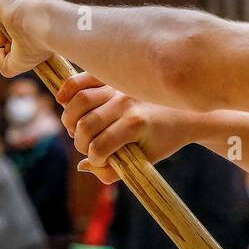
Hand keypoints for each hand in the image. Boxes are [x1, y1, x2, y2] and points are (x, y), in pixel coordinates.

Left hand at [0, 0, 56, 76]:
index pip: (21, 23)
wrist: (37, 20)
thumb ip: (4, 64)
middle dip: (0, 26)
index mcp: (39, 18)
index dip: (7, 34)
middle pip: (13, 11)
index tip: (3, 42)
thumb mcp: (19, 62)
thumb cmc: (34, 42)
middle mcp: (35, 1)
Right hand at [55, 73, 192, 183]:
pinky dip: (68, 89)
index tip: (100, 161)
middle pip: (85, 125)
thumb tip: (82, 166)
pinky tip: (63, 101)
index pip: (99, 147)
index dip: (94, 159)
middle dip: (80, 143)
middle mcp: (125, 102)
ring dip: (71, 120)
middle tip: (87, 147)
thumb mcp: (145, 160)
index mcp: (136, 124)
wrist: (185, 111)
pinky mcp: (112, 78)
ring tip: (78, 129)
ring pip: (79, 101)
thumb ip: (114, 170)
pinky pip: (82, 79)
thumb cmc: (164, 139)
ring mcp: (118, 87)